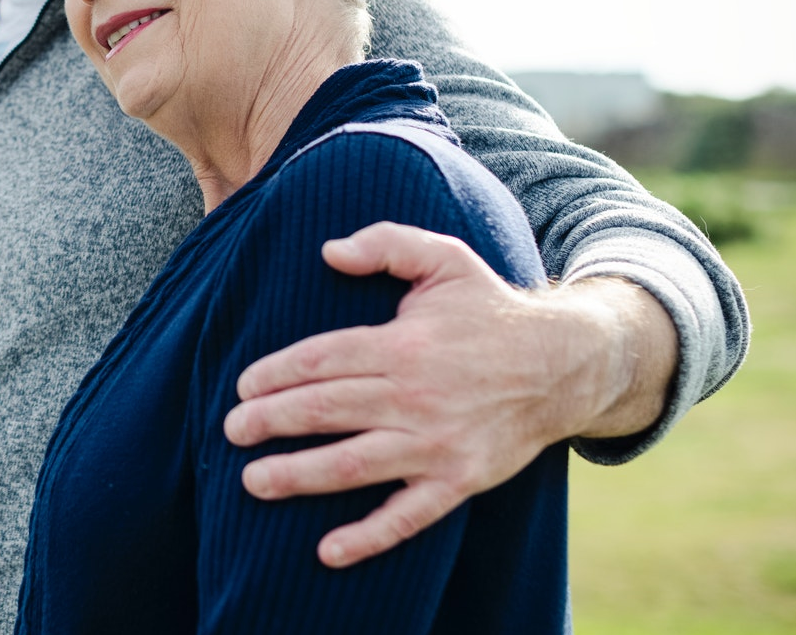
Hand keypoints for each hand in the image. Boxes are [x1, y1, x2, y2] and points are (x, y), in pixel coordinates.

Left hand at [223, 221, 674, 567]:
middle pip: (325, 410)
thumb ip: (386, 243)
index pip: (321, 360)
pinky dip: (368, 537)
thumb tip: (328, 250)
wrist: (564, 365)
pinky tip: (327, 551)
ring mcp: (436, 443)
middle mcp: (414, 396)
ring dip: (297, 475)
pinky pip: (408, 516)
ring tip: (252, 481)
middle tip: (231, 431)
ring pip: (352, 464)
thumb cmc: (489, 310)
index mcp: (403, 344)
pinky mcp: (458, 480)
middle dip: (269, 422)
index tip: (243, 386)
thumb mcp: (445, 258)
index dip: (276, 374)